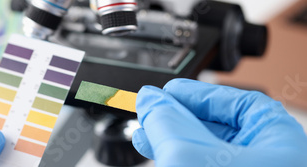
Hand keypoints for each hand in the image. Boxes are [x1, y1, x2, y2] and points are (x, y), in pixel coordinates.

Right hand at [132, 79, 306, 166]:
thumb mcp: (189, 154)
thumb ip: (166, 120)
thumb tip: (150, 99)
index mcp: (280, 143)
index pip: (238, 102)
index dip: (197, 93)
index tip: (166, 92)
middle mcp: (267, 159)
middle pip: (218, 126)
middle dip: (177, 118)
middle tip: (151, 112)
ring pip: (206, 150)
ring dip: (172, 139)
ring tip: (146, 135)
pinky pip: (201, 165)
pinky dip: (177, 157)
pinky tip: (157, 154)